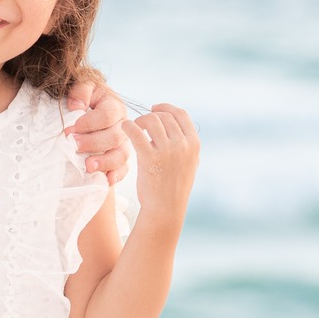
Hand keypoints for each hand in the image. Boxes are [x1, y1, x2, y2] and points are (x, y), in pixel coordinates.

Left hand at [66, 79, 132, 180]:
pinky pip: (124, 169)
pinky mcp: (121, 159)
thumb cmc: (85, 99)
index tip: (69, 130)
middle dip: (93, 143)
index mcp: (115, 107)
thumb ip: (81, 90)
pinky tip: (106, 180)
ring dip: (105, 162)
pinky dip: (116, 175)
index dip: (89, 123)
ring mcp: (124, 144)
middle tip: (74, 146)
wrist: (88, 110)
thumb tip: (77, 106)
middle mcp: (123, 127)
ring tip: (88, 167)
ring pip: (122, 155)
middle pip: (115, 137)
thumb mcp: (83, 87)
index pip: (108, 115)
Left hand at [122, 104, 199, 222]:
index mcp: (194, 144)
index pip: (181, 114)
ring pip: (151, 120)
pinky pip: (135, 132)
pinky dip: (128, 126)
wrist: (165, 209)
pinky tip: (125, 129)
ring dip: (140, 121)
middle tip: (141, 124)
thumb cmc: (173, 186)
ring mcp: (167, 151)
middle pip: (164, 116)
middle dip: (151, 116)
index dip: (166, 108)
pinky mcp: (149, 158)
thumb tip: (173, 123)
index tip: (155, 109)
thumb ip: (184, 143)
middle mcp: (183, 145)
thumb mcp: (188, 163)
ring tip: (134, 129)